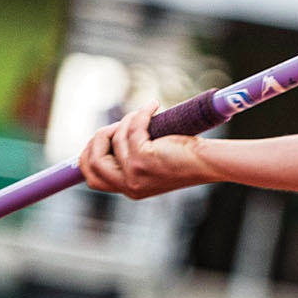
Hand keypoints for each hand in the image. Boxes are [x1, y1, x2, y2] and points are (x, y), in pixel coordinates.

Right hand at [77, 102, 213, 198]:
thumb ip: (130, 160)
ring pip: (114, 139)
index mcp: (131, 190)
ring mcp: (135, 174)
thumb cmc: (186, 159)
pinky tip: (153, 106)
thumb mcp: (153, 165)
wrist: (210, 163)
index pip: (93, 180)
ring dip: (126, 121)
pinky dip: (141, 114)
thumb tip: (106, 138)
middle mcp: (130, 186)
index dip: (87, 157)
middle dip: (99, 138)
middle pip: (92, 161)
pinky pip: (132, 129)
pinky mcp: (143, 159)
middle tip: (116, 125)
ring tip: (143, 113)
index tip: (96, 139)